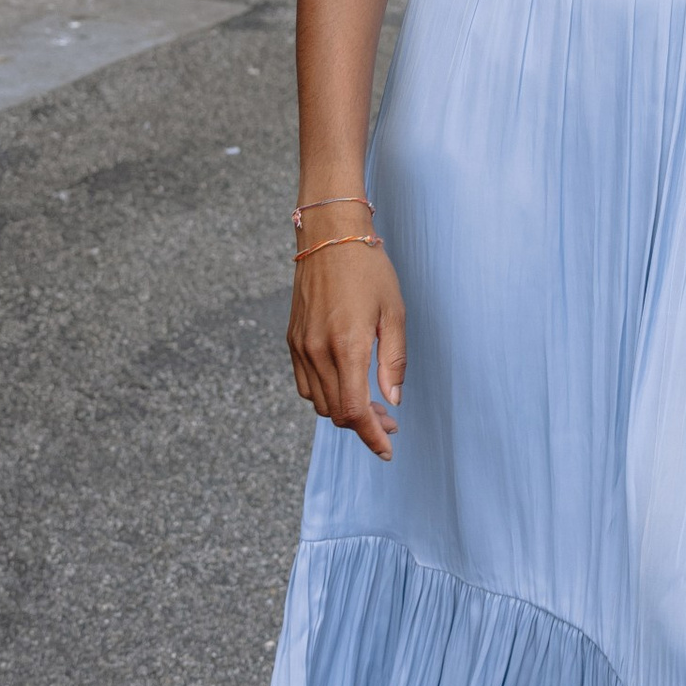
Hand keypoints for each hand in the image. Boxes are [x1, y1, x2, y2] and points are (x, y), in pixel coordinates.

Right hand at [288, 238, 407, 459]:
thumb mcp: (393, 312)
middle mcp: (318, 351)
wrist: (329, 236)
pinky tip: (345, 386)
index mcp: (347, 346)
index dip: (371, 437)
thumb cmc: (369, 269)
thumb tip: (392, 400)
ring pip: (318, 402)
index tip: (388, 449)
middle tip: (389, 422)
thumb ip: (393, 360)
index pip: (355, 411)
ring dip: (343, 412)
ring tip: (371, 406)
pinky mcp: (292, 339)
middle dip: (364, 426)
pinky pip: (304, 384)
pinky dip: (324, 395)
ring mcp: (300, 346)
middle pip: (336, 412)